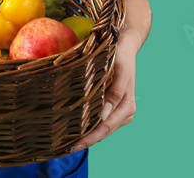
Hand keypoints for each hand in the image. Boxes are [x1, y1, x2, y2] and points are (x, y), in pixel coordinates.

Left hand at [71, 36, 137, 152]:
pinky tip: (76, 127)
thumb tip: (103, 116)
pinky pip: (100, 120)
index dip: (90, 138)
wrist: (125, 47)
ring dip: (87, 133)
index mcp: (127, 106)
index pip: (106, 128)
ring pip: (101, 128)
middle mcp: (124, 112)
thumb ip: (115, 94)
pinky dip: (89, 124)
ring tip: (67, 140)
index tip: (75, 145)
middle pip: (103, 132)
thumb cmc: (121, 59)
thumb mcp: (120, 73)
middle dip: (86, 139)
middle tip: (65, 146)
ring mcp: (118, 110)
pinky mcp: (111, 106)